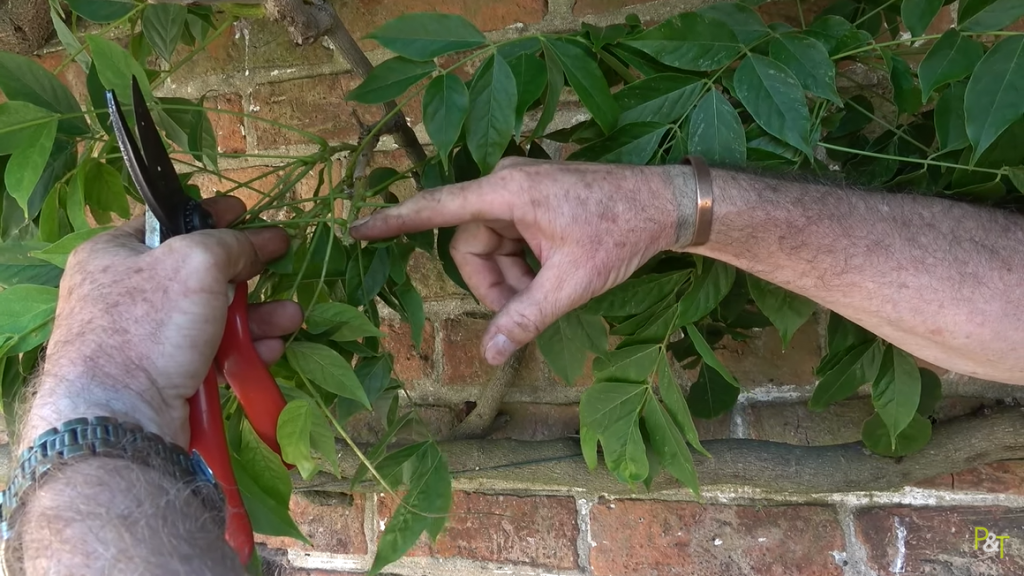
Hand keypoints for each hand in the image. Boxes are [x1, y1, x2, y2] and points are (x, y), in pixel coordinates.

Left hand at [23, 196, 301, 448]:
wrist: (121, 418)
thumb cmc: (149, 325)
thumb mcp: (195, 263)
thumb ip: (230, 243)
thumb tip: (259, 241)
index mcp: (113, 255)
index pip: (167, 222)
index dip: (209, 214)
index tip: (244, 209)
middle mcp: (124, 294)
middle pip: (197, 273)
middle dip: (247, 273)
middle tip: (278, 263)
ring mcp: (144, 338)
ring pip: (212, 317)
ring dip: (257, 317)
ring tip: (292, 318)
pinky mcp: (164, 375)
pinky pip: (211, 353)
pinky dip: (243, 350)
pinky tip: (270, 351)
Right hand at [351, 158, 690, 365]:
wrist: (665, 204)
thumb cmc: (619, 235)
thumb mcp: (571, 283)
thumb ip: (526, 318)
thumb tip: (491, 356)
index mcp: (508, 192)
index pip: (437, 208)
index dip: (394, 222)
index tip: (357, 229)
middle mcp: (506, 183)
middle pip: (469, 245)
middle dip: (492, 284)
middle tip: (524, 312)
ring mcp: (520, 190)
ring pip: (489, 246)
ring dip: (510, 278)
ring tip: (547, 295)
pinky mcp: (532, 198)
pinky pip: (508, 238)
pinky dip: (521, 265)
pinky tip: (550, 278)